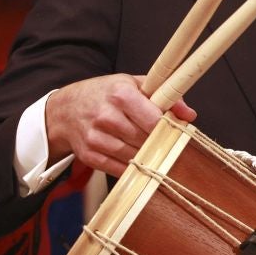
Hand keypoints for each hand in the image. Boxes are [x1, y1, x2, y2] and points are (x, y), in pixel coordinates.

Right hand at [45, 74, 196, 176]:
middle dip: (158, 142)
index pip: (153, 120)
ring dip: (147, 156)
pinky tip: (136, 160)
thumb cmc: (104, 95)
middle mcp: (107, 116)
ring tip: (150, 148)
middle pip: (145, 140)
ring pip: (134, 157)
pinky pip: (119, 169)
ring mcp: (96, 138)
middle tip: (164, 141)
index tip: (174, 130)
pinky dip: (132, 168)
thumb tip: (189, 114)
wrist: (66, 110)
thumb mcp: (133, 85)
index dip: (167, 128)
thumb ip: (164, 96)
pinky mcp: (90, 155)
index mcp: (120, 94)